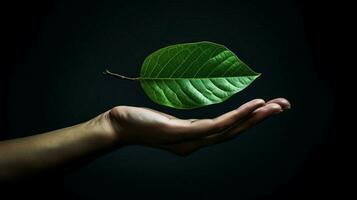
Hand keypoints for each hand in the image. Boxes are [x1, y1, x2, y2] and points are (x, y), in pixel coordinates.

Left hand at [105, 98, 289, 155]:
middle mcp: (196, 143)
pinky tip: (251, 108)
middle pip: (234, 132)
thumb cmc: (142, 121)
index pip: (228, 131)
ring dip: (254, 118)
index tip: (269, 108)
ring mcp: (189, 140)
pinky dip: (236, 117)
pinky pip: (213, 126)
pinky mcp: (180, 134)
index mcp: (195, 139)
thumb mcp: (172, 122)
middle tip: (284, 106)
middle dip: (261, 120)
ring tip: (275, 106)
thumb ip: (190, 123)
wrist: (118, 126)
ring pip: (229, 130)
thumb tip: (204, 121)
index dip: (250, 122)